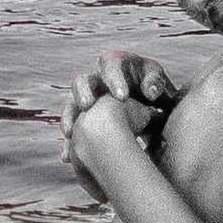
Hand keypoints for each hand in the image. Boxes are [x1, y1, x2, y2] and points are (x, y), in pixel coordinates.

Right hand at [60, 50, 178, 198]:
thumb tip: (151, 93)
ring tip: (70, 132)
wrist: (146, 103)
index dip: (114, 80)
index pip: (111, 66)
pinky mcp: (81, 118)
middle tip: (88, 105)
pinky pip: (71, 129)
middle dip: (83, 92)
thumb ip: (154, 83)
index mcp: (114, 65)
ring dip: (69, 117)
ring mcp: (85, 98)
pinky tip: (67, 157)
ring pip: (71, 104)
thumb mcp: (155, 81)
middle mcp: (95, 79)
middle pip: (82, 81)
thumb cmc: (152, 87)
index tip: (122, 97)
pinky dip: (68, 142)